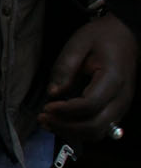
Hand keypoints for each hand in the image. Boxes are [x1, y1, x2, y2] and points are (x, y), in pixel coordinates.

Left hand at [39, 15, 137, 143]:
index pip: (90, 105)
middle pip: (95, 126)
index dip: (66, 110)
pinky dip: (80, 131)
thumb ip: (65, 68)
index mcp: (113, 78)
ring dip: (72, 132)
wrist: (124, 35)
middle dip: (66, 126)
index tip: (46, 106)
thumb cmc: (101, 38)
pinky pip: (100, 129)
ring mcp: (122, 106)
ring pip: (98, 132)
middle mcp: (122, 97)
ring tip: (48, 122)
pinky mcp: (117, 110)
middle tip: (43, 117)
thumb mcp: (78, 44)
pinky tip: (61, 122)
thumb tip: (53, 93)